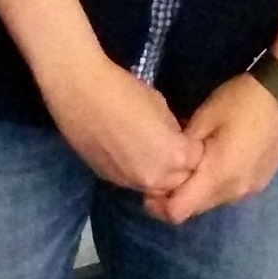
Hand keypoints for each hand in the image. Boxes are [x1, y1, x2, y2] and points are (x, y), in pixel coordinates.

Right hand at [40, 53, 201, 197]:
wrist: (79, 91)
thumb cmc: (124, 91)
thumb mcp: (161, 106)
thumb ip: (173, 131)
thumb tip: (174, 138)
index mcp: (175, 157)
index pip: (198, 160)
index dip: (192, 146)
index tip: (183, 134)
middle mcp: (156, 178)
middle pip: (179, 181)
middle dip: (178, 165)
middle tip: (166, 144)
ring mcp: (131, 183)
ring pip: (155, 187)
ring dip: (157, 173)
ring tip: (146, 149)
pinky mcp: (109, 180)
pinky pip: (132, 182)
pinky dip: (135, 171)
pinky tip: (125, 151)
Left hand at [145, 74, 277, 224]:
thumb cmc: (240, 102)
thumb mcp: (204, 118)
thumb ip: (183, 148)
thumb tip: (166, 164)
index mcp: (218, 176)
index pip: (180, 211)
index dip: (159, 205)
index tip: (147, 187)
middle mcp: (235, 191)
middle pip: (196, 208)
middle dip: (175, 197)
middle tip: (161, 174)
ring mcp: (250, 189)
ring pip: (213, 201)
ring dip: (195, 191)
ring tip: (183, 167)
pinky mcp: (259, 183)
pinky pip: (228, 192)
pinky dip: (213, 185)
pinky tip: (207, 164)